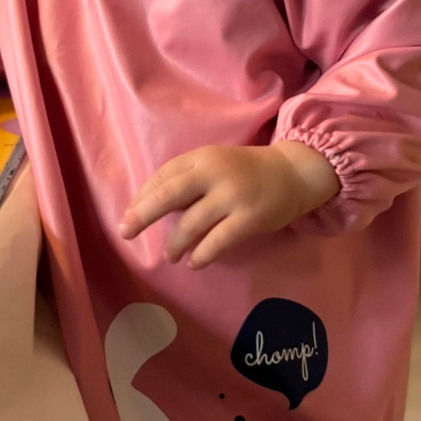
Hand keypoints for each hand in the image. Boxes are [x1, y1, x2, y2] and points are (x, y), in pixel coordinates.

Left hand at [119, 142, 339, 268]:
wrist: (294, 173)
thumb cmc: (247, 171)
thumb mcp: (216, 163)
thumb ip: (188, 179)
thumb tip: (153, 208)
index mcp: (202, 158)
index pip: (163, 176)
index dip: (143, 197)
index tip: (129, 215)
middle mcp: (214, 173)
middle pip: (168, 195)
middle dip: (143, 214)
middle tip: (126, 232)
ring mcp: (232, 196)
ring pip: (190, 224)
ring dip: (174, 244)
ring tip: (170, 255)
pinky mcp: (249, 219)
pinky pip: (216, 242)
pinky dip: (201, 255)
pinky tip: (194, 262)